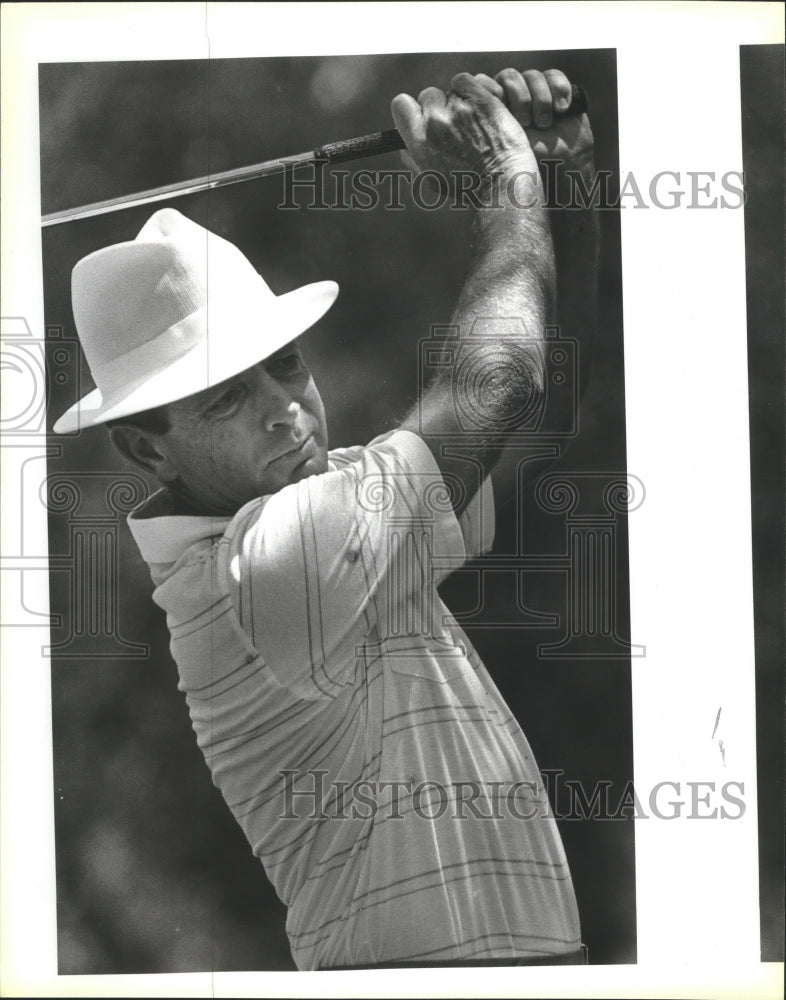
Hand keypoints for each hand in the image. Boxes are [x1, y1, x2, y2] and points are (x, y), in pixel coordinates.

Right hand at [391, 72, 539, 182]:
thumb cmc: (469, 187)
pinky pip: (469, 80)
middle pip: (428, 94)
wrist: (503, 184)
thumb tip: (401, 146)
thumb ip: (414, 160)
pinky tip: (483, 107)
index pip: (401, 104)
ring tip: (475, 121)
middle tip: (457, 124)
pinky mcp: (481, 100)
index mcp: (419, 142)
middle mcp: (436, 123)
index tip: (423, 115)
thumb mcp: (433, 180)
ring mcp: (459, 110)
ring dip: (461, 100)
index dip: (413, 108)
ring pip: (452, 89)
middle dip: (440, 105)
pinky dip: (475, 89)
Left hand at [483, 68, 593, 171]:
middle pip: (509, 76)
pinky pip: (553, 75)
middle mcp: (511, 100)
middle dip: (519, 98)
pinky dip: (559, 90)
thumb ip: (485, 123)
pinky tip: (561, 109)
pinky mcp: (555, 91)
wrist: (563, 168)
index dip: (492, 89)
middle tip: (525, 123)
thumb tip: (470, 98)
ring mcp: (533, 94)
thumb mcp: (500, 146)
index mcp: (492, 112)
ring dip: (540, 99)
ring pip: (531, 75)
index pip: (484, 82)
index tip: (500, 107)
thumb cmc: (527, 165)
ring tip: (544, 124)